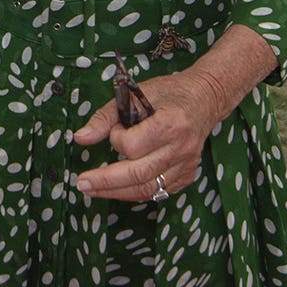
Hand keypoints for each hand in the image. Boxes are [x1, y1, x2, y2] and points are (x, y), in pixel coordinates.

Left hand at [71, 71, 220, 202]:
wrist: (205, 99)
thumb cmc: (169, 93)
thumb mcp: (134, 95)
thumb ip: (105, 118)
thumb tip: (81, 138)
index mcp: (170, 123)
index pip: (133, 145)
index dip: (116, 140)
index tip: (116, 130)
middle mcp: (181, 148)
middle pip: (139, 174)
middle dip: (106, 182)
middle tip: (82, 183)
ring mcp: (187, 164)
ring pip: (148, 188)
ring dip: (117, 192)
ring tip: (93, 190)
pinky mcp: (187, 174)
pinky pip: (158, 191)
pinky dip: (136, 192)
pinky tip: (118, 189)